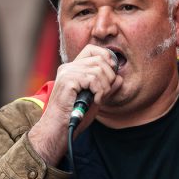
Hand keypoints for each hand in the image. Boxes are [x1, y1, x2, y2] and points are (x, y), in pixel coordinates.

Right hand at [28, 45, 120, 164]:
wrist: (59, 129)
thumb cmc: (74, 116)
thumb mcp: (95, 99)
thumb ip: (106, 87)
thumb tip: (119, 78)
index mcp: (73, 69)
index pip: (92, 49)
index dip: (106, 58)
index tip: (111, 75)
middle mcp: (68, 67)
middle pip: (99, 59)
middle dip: (109, 77)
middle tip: (103, 93)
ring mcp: (67, 72)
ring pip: (99, 69)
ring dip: (105, 87)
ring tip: (98, 99)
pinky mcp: (67, 80)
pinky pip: (93, 78)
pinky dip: (99, 91)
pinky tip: (95, 100)